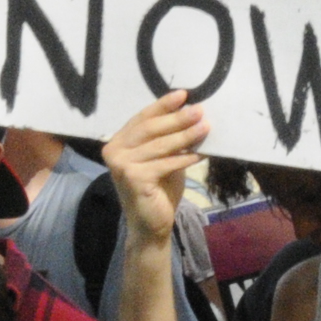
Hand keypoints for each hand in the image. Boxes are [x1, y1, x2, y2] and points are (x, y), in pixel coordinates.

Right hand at [103, 90, 208, 240]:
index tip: (184, 95)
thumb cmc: (157, 190)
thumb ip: (167, 139)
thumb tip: (191, 113)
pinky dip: (184, 158)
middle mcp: (114, 151)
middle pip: (150, 129)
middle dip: (177, 118)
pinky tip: (201, 153)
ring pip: (159, 145)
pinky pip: (165, 164)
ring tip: (205, 128)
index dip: (163, 105)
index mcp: (118, 142)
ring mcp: (121, 165)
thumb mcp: (162, 158)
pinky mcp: (133, 178)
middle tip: (199, 110)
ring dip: (185, 136)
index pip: (142, 118)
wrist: (150, 225)